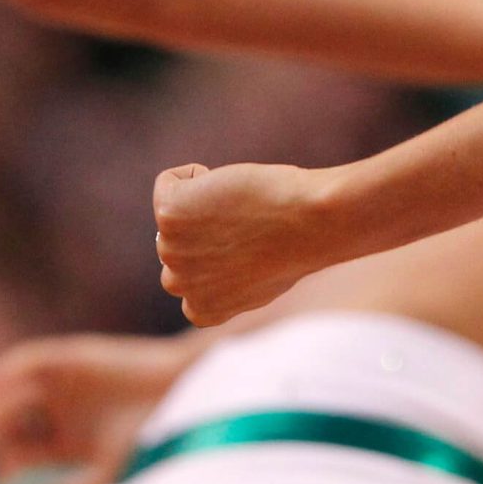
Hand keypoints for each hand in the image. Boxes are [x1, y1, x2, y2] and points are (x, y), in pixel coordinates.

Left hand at [0, 332, 195, 483]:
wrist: (184, 392)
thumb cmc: (153, 437)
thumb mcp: (111, 473)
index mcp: (63, 444)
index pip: (15, 455)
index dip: (0, 466)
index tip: (1, 477)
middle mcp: (56, 413)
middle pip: (4, 424)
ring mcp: (62, 383)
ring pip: (10, 394)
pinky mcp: (72, 357)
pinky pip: (30, 359)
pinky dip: (7, 367)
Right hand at [153, 162, 340, 326]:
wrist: (313, 222)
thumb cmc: (300, 241)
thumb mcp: (260, 274)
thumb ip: (229, 276)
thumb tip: (215, 252)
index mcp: (203, 309)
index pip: (189, 282)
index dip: (218, 255)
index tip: (250, 247)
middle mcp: (179, 285)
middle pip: (179, 245)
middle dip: (207, 230)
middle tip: (251, 222)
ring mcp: (170, 249)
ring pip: (175, 215)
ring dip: (203, 203)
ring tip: (243, 205)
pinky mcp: (170, 215)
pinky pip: (169, 182)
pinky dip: (193, 174)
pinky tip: (227, 181)